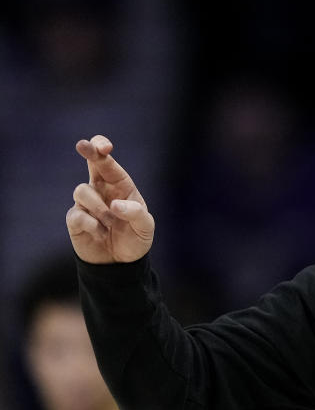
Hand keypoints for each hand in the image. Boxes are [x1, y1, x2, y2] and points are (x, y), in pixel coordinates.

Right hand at [66, 135, 154, 263]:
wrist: (121, 263)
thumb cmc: (135, 238)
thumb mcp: (145, 227)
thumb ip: (135, 213)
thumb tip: (115, 205)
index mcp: (120, 185)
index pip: (109, 162)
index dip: (102, 149)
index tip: (104, 147)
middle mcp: (102, 190)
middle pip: (91, 163)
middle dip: (88, 151)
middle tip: (83, 146)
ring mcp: (86, 204)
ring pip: (82, 190)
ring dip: (99, 207)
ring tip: (110, 223)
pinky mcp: (75, 220)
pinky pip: (77, 214)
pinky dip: (92, 225)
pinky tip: (101, 234)